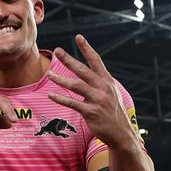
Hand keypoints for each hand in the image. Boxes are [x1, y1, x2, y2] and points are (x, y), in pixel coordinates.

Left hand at [46, 34, 136, 148]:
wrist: (121, 133)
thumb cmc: (113, 113)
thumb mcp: (111, 93)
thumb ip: (100, 82)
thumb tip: (89, 72)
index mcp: (107, 81)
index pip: (96, 61)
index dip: (87, 48)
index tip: (78, 37)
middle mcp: (103, 88)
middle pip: (83, 70)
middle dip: (69, 59)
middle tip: (57, 50)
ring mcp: (97, 100)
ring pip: (76, 85)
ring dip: (61, 79)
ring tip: (49, 74)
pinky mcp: (91, 112)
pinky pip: (72, 103)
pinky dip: (60, 98)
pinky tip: (50, 95)